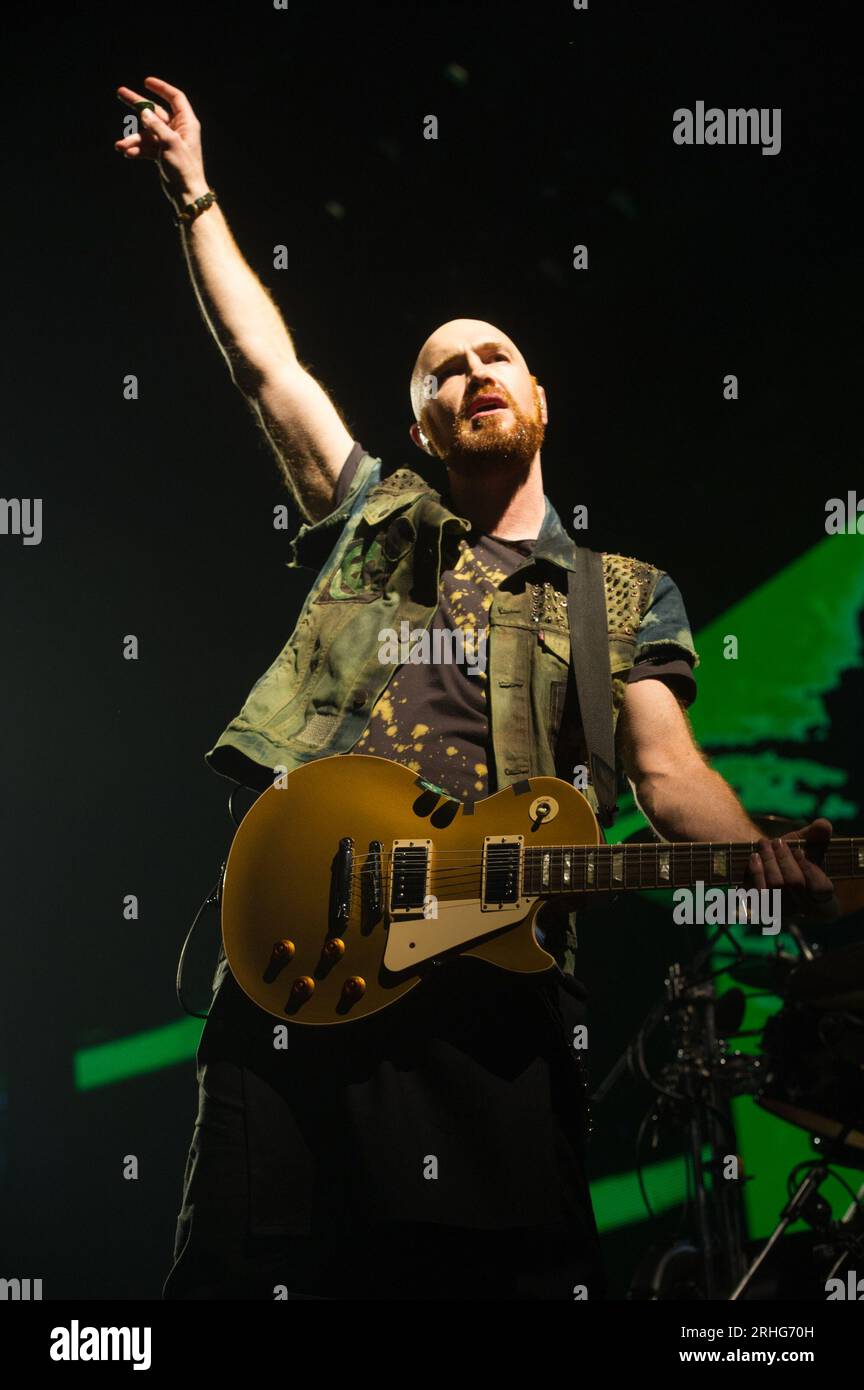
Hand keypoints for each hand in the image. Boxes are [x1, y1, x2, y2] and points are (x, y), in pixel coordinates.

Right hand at [114, 76, 208, 207]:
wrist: (186, 194)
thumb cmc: (184, 168)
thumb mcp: (170, 143)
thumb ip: (156, 126)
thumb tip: (144, 111)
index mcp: (186, 123)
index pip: (175, 98)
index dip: (161, 88)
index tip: (146, 82)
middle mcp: (177, 130)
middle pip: (155, 111)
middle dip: (137, 104)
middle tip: (120, 93)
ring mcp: (168, 142)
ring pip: (146, 133)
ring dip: (134, 139)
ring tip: (120, 146)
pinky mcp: (161, 154)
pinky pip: (146, 147)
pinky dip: (137, 150)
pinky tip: (127, 154)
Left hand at [747, 817, 839, 921]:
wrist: (768, 866)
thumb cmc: (795, 857)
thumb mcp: (809, 844)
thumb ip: (819, 835)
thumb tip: (823, 825)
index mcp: (824, 903)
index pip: (821, 889)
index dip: (809, 867)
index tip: (799, 850)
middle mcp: (803, 912)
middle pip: (795, 884)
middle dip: (785, 859)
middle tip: (777, 841)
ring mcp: (781, 913)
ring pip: (774, 888)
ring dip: (768, 862)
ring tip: (764, 844)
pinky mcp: (759, 909)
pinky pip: (756, 893)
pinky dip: (755, 872)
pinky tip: (754, 856)